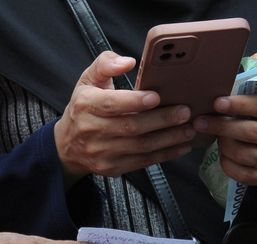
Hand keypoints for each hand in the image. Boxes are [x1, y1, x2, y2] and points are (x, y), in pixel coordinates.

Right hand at [54, 51, 194, 188]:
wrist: (68, 146)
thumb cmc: (83, 109)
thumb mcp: (87, 81)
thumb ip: (105, 65)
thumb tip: (128, 61)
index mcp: (86, 106)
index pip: (111, 104)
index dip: (135, 101)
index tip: (156, 97)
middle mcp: (92, 131)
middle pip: (131, 127)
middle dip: (162, 120)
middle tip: (185, 112)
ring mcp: (103, 153)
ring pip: (141, 147)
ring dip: (169, 139)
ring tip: (189, 129)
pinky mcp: (112, 168)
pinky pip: (143, 162)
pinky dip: (165, 154)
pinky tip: (181, 146)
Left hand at [193, 94, 256, 184]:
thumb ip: (251, 97)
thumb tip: (219, 98)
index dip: (238, 105)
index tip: (217, 103)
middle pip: (250, 133)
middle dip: (221, 126)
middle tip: (201, 122)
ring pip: (242, 154)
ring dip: (223, 145)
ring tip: (217, 137)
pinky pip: (242, 174)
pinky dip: (226, 163)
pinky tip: (224, 154)